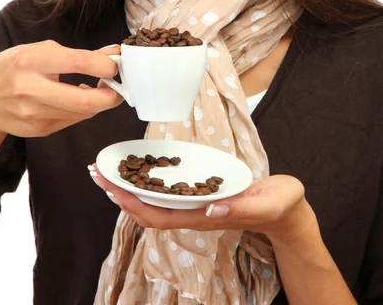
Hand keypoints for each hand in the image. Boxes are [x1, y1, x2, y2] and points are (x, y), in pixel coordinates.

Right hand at [0, 42, 122, 137]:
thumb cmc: (14, 66)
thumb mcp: (41, 50)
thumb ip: (79, 53)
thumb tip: (113, 53)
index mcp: (31, 61)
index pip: (79, 62)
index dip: (105, 65)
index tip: (115, 65)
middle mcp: (29, 89)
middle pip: (85, 100)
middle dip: (111, 95)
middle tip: (119, 87)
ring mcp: (32, 114)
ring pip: (82, 113)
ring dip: (99, 102)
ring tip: (100, 88)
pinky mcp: (37, 130)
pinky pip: (72, 121)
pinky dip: (83, 110)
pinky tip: (79, 98)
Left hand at [89, 166, 317, 243]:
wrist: (287, 209)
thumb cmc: (280, 205)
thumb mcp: (267, 204)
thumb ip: (241, 207)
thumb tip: (208, 208)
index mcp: (207, 216)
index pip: (160, 216)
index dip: (133, 205)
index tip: (111, 188)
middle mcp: (196, 212)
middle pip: (149, 209)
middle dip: (121, 193)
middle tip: (97, 171)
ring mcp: (198, 204)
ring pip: (155, 200)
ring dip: (130, 186)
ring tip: (110, 169)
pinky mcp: (202, 193)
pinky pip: (169, 190)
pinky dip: (149, 180)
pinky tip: (142, 167)